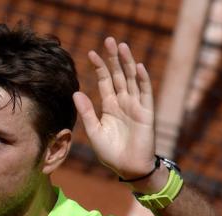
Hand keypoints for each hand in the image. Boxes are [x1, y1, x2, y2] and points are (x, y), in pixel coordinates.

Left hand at [72, 37, 155, 179]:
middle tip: (109, 40)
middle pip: (118, 75)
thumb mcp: (94, 131)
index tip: (91, 53)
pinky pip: (145, 93)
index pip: (104, 81)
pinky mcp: (146, 113)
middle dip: (114, 59)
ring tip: (122, 47)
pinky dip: (142, 80)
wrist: (128, 168)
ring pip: (131, 79)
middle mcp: (123, 102)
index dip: (99, 67)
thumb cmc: (111, 152)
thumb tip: (75, 93)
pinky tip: (137, 67)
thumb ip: (87, 112)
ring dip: (127, 63)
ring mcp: (135, 106)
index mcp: (109, 106)